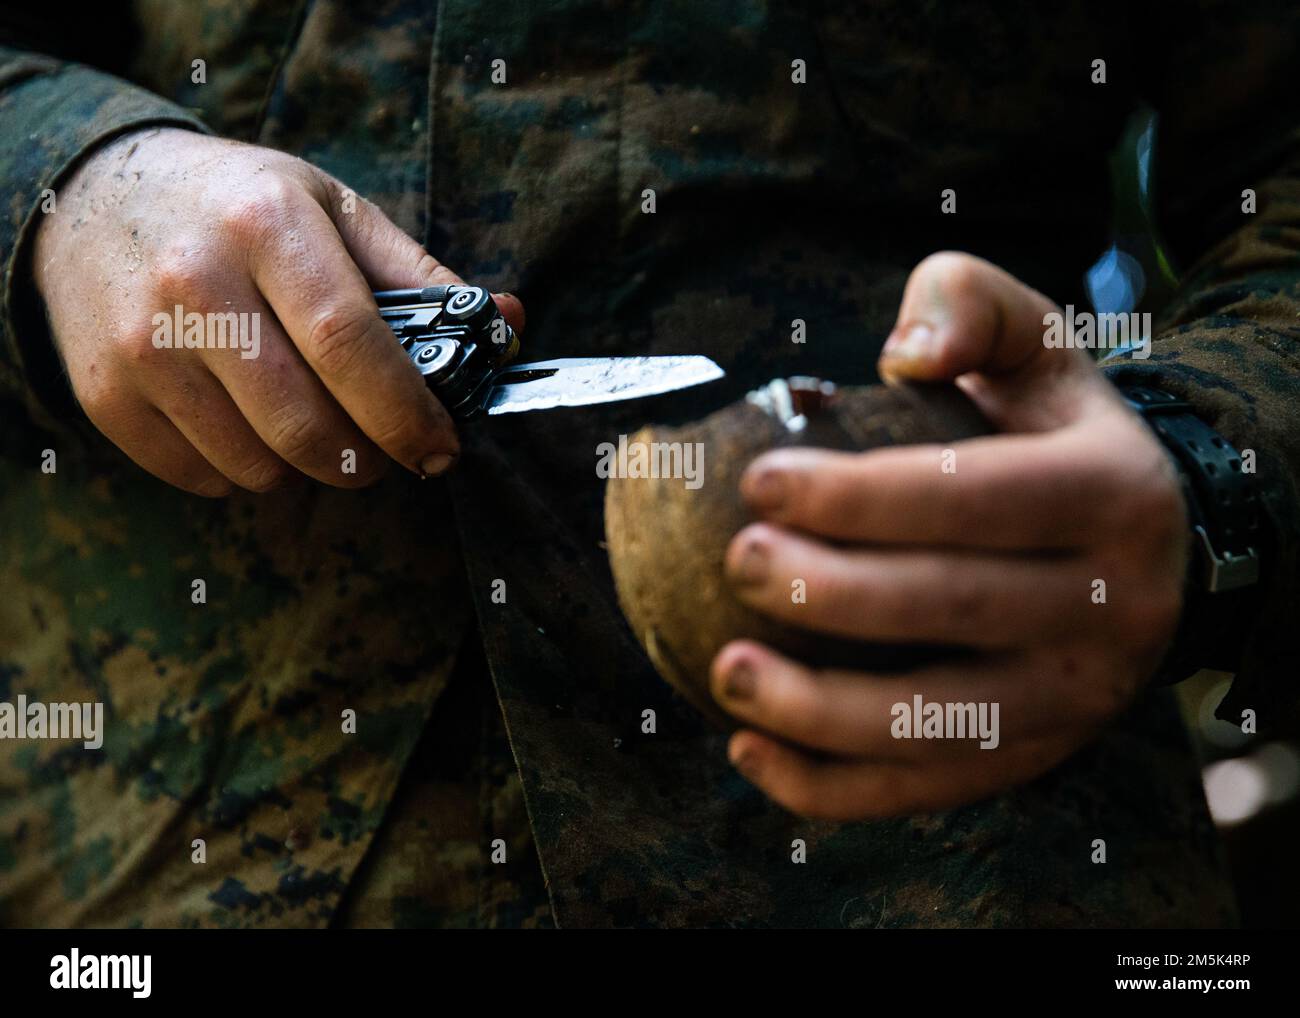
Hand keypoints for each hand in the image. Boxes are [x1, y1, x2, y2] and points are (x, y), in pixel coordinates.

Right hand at [33, 127, 523, 494]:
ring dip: (308, 468)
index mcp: (267, 224)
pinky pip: (205, 477)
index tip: (440, 449)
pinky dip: (244, 470)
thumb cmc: (237, 207)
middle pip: (307, 424)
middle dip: (366, 460)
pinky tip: (246, 420)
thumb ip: (421, 275)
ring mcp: (143, 344)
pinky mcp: (106, 395)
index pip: (351, 343)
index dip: (407, 413)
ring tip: (310, 422)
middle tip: (382, 450)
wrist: (93, 200)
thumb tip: (510, 324)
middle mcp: (195, 282)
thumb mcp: (331, 209)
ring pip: (259, 465)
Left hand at [710, 252, 1188, 818]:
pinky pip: (930, 787)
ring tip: (725, 674)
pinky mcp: (1036, 758)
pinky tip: (749, 753)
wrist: (1149, 544)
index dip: (861, 496)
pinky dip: (834, 787)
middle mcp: (1112, 606)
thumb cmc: (1053, 434)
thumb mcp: (1038, 344)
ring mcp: (1077, 699)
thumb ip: (971, 307)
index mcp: (1112, 492)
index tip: (757, 481)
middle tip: (736, 560)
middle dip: (832, 594)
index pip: (974, 497)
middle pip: (955, 610)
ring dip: (820, 712)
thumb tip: (905, 353)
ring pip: (942, 723)